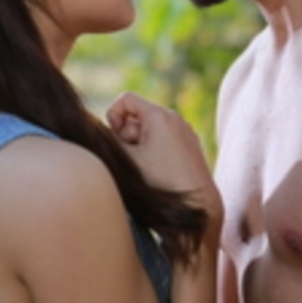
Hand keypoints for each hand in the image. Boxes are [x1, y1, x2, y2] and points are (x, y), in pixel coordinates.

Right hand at [106, 93, 221, 220]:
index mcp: (159, 116)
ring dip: (141, 144)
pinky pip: (164, 138)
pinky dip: (155, 149)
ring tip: (146, 167)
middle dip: (128, 134)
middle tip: (132, 157)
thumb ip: (112, 140)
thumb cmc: (161, 181)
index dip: (113, 114)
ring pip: (150, 129)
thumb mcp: (129, 159)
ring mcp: (185, 130)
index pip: (126, 99)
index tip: (115, 136)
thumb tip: (104, 130)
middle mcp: (175, 118)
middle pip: (138, 116)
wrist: (198, 203)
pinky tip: (158, 170)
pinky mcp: (190, 144)